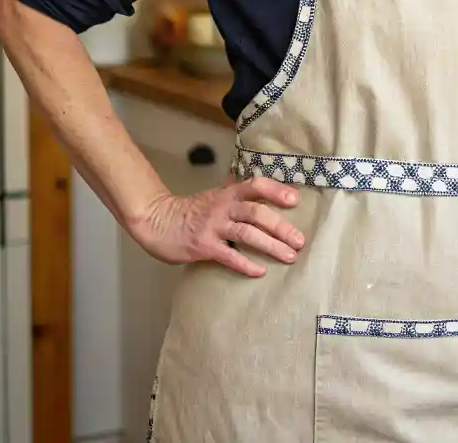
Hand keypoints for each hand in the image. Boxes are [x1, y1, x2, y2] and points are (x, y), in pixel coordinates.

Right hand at [130, 176, 303, 277]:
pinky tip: (260, 272)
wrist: (157, 221)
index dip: (276, 191)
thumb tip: (263, 188)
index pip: (255, 186)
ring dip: (271, 246)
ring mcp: (213, 227)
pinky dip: (246, 264)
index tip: (295, 200)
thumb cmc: (191, 210)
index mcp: (228, 194)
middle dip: (281, 227)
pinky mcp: (204, 247)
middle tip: (300, 241)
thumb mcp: (215, 196)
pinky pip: (229, 256)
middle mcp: (223, 207)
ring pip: (247, 233)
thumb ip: (237, 193)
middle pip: (257, 213)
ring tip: (289, 256)